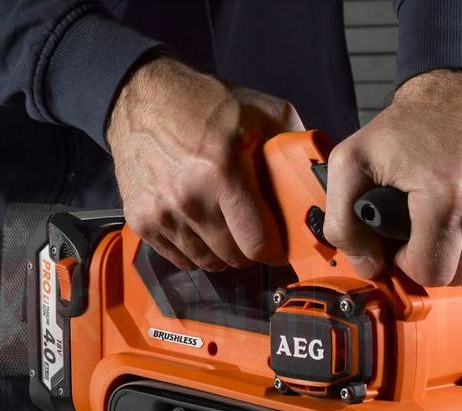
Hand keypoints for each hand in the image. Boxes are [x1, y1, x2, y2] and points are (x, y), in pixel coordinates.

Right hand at [107, 56, 302, 270]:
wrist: (138, 97)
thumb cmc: (200, 102)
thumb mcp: (258, 110)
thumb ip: (293, 144)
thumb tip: (322, 173)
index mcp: (222, 172)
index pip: (257, 244)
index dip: (275, 251)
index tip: (280, 246)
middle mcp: (189, 199)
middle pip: (233, 258)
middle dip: (250, 250)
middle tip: (254, 231)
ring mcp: (161, 214)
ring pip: (206, 262)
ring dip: (221, 252)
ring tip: (226, 226)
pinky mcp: (141, 221)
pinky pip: (178, 258)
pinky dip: (193, 250)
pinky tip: (200, 226)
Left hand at [323, 70, 461, 285]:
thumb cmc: (410, 121)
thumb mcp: (352, 161)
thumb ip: (343, 222)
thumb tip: (368, 265)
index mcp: (447, 196)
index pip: (431, 272)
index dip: (408, 262)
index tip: (401, 240)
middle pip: (457, 272)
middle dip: (432, 256)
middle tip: (417, 225)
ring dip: (458, 244)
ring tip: (442, 208)